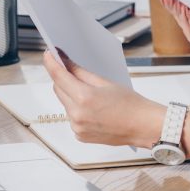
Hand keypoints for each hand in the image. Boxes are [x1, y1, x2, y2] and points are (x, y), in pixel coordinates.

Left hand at [42, 49, 164, 148]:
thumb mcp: (106, 82)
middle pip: (59, 90)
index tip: (48, 55)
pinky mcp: (79, 135)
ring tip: (92, 94)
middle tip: (71, 69)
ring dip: (71, 94)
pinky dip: (77, 109)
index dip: (52, 64)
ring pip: (65, 103)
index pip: (60, 77)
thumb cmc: (130, 103)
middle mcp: (77, 114)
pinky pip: (71, 116)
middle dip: (63, 78)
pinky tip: (94, 109)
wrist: (141, 125)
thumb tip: (67, 64)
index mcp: (84, 98)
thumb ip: (82, 73)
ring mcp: (77, 127)